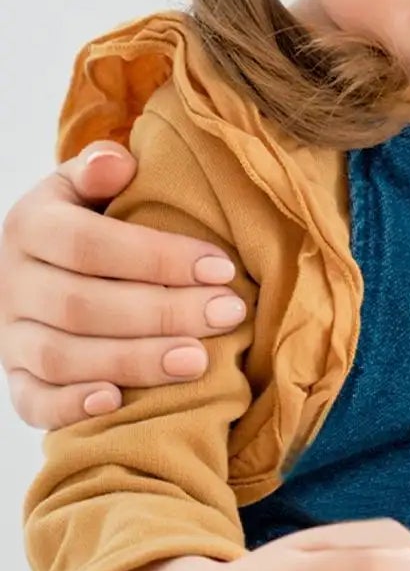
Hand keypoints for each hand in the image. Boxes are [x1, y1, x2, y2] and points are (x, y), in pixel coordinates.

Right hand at [1, 141, 242, 428]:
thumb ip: (99, 171)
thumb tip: (117, 163)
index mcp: (30, 228)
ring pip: (62, 356)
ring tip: (198, 359)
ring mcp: (10, 336)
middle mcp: (12, 284)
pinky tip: (118, 402)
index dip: (158, 258)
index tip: (223, 267)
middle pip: (81, 305)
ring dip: (134, 360)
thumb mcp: (86, 188)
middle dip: (162, 312)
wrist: (43, 267)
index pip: (89, 244)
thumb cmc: (90, 225)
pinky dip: (71, 406)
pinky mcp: (17, 379)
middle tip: (228, 312)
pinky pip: (33, 400)